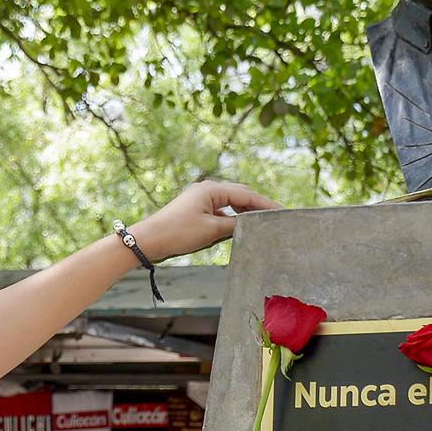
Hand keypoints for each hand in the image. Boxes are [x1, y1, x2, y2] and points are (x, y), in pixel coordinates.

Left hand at [126, 180, 280, 262]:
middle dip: (258, 206)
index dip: (266, 204)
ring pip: (230, 204)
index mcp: (212, 189)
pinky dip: (232, 219)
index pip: (246, 194)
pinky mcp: (195, 211)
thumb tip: (251, 224)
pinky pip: (220, 212)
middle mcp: (207, 190)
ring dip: (245, 213)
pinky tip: (239, 229)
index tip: (282, 212)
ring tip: (262, 223)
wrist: (149, 241)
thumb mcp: (211, 230)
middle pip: (240, 196)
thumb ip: (234, 225)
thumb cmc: (178, 233)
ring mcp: (200, 200)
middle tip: (275, 218)